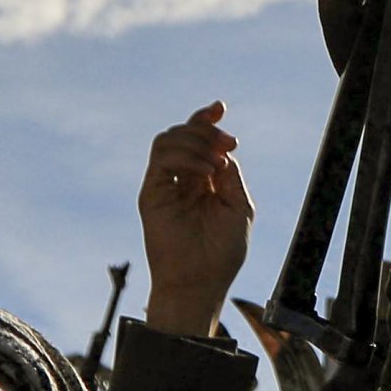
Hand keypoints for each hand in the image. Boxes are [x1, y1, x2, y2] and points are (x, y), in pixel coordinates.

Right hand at [137, 103, 253, 335]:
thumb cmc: (222, 252)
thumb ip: (230, 175)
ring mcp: (164, 185)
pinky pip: (161, 158)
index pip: (198, 139)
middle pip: (183, 132)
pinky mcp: (152, 193)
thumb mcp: (238, 206)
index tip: (219, 108)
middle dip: (206, 129)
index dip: (206, 119)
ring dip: (195, 141)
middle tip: (227, 144)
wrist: (200, 283)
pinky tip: (206, 172)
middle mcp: (181, 179)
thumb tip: (222, 149)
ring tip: (215, 164)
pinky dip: (185, 155)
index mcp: (202, 181)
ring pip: (168, 139)